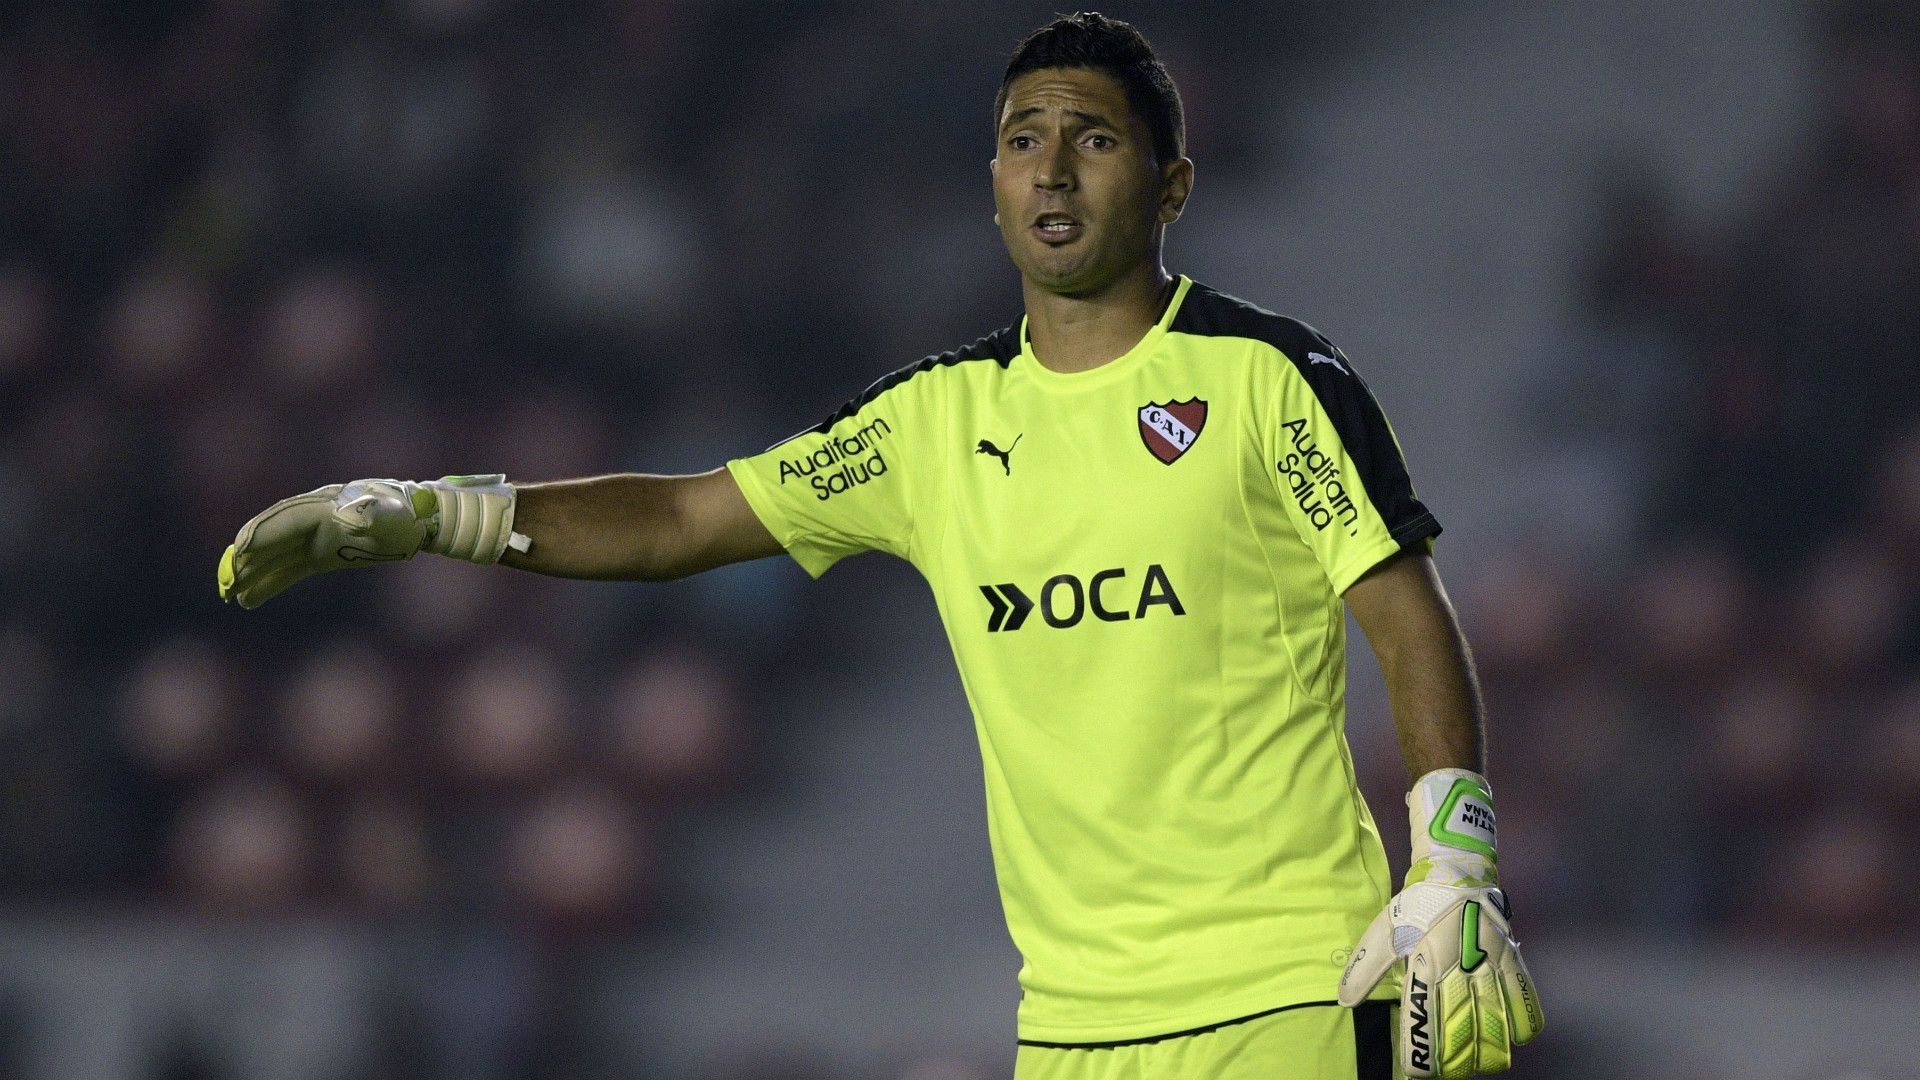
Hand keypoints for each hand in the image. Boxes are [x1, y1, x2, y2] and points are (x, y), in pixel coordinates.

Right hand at [218, 480, 433, 607]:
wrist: (416, 520)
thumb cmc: (404, 515)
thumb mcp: (392, 514)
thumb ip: (372, 513)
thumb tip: (353, 516)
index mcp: (322, 506)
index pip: (284, 521)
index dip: (262, 536)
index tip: (239, 554)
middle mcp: (311, 519)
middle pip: (270, 539)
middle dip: (246, 558)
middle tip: (225, 581)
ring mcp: (313, 538)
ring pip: (274, 557)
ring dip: (250, 574)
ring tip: (228, 594)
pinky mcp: (320, 555)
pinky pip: (288, 570)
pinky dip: (268, 584)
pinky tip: (248, 600)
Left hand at [1338, 769, 1542, 1077]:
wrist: (1457, 871)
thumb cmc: (1417, 904)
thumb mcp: (1384, 931)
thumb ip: (1364, 969)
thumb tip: (1344, 1001)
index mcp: (1425, 965)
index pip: (1422, 1021)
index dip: (1420, 1054)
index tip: (1416, 1072)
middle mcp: (1460, 970)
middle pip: (1463, 1030)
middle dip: (1456, 1060)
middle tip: (1450, 1072)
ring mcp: (1490, 965)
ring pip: (1497, 1022)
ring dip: (1490, 1049)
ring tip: (1481, 1064)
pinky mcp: (1512, 958)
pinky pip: (1525, 998)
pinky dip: (1525, 1022)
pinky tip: (1518, 1039)